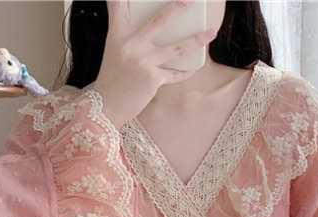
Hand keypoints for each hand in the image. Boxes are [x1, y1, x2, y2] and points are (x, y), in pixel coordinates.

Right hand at [86, 0, 216, 128]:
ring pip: (177, 47)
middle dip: (179, 6)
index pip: (118, 5)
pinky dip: (185, 72)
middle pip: (159, 20)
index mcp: (118, 34)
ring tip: (211, 32)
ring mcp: (143, 61)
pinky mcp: (153, 79)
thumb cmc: (112, 78)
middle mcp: (131, 44)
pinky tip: (193, 68)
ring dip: (197, 40)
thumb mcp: (114, 50)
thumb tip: (153, 29)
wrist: (107, 106)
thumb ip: (129, 35)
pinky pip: (175, 73)